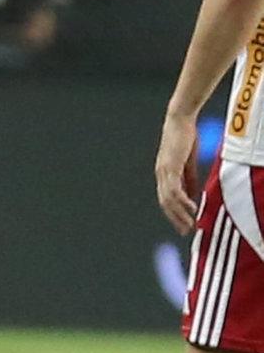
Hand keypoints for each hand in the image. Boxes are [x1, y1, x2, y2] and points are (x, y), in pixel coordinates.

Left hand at [156, 111, 200, 234]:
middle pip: (165, 203)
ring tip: (189, 224)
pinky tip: (191, 208)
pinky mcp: (170, 166)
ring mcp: (164, 171)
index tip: (182, 224)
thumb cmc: (185, 139)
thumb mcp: (188, 163)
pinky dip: (182, 200)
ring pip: (169, 199)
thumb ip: (189, 179)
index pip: (166, 199)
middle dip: (175, 218)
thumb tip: (192, 195)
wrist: (180, 121)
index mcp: (164, 174)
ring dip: (179, 213)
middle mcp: (161, 174)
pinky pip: (175, 188)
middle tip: (184, 231)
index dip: (173, 213)